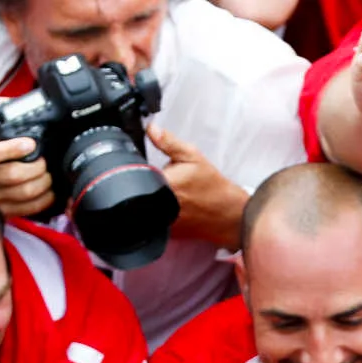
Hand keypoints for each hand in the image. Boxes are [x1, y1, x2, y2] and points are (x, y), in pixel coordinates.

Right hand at [0, 106, 52, 216]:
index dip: (12, 149)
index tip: (30, 144)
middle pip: (12, 176)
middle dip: (36, 168)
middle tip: (45, 162)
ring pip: (22, 194)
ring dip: (42, 184)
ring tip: (49, 175)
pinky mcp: (2, 211)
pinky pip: (26, 209)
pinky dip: (42, 201)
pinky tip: (49, 192)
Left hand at [145, 125, 248, 248]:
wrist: (228, 214)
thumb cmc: (212, 186)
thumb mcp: (192, 157)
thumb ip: (168, 142)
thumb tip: (150, 129)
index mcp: (163, 184)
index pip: (133, 174)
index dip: (135, 167)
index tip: (147, 166)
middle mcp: (158, 206)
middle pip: (134, 191)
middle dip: (143, 183)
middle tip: (164, 181)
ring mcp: (161, 223)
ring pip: (142, 207)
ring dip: (149, 199)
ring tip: (170, 195)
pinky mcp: (165, 233)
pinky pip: (151, 220)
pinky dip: (157, 213)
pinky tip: (172, 207)